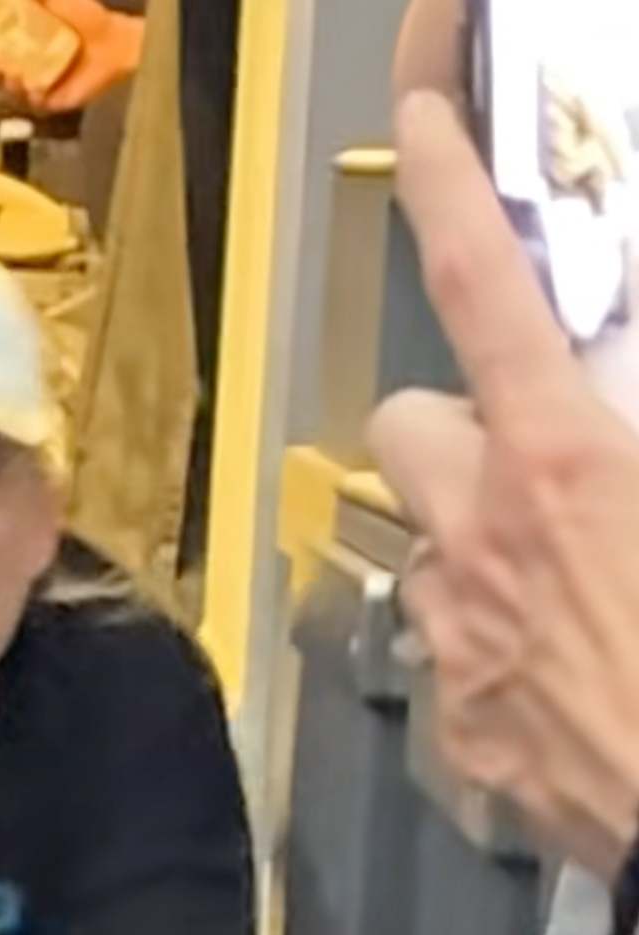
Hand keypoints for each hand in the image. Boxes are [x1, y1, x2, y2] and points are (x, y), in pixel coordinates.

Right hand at [0, 0, 143, 113]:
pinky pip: (30, 101)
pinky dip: (29, 94)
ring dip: (5, 80)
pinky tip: (32, 85)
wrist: (117, 43)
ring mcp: (34, 82)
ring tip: (11, 72)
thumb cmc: (88, 18)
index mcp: (19, 37)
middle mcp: (23, 61)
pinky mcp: (48, 100)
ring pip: (6, 87)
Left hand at [367, 92, 638, 877]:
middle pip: (410, 424)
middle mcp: (482, 535)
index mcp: (567, 459)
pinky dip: (497, 648)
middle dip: (460, 427)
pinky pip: (452, 651)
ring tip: (568, 578)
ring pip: (424, 543)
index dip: (443, 186)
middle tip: (543, 457)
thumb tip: (615, 402)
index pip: (479, 287)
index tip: (422, 110)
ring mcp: (456, 638)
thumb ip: (638, 419)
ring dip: (477, 540)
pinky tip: (575, 681)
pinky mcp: (461, 733)